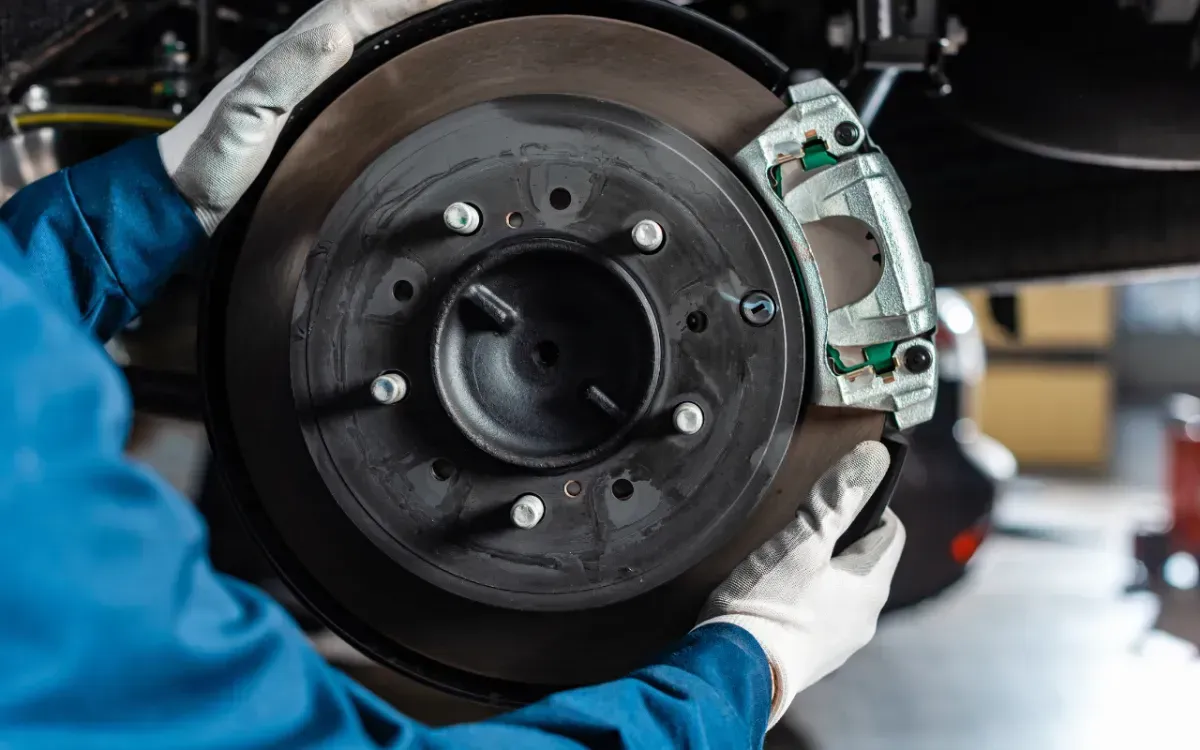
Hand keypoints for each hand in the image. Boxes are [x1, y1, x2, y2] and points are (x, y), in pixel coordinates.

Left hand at [158, 0, 450, 234]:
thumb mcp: (245, 116)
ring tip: (446, 18)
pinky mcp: (315, 108)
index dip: (409, 0)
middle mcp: (304, 59)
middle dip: (417, 4)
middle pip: (373, 12)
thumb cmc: (207, 165)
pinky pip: (365, 68)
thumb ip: (285, 72)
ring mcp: (310, 82)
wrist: (180, 198)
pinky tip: (409, 64)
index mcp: (293, 53)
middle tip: (459, 6)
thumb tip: (337, 31)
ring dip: (408, 21)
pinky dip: (394, 54)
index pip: (362, 8)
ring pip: (371, 36)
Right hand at [696, 440, 904, 727]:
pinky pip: (818, 617)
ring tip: (783, 557)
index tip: (835, 495)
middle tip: (802, 523)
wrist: (733, 674)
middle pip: (864, 562)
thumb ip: (838, 498)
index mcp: (872, 587)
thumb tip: (875, 457)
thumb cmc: (769, 604)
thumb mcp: (802, 539)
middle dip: (840, 538)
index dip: (869, 505)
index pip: (891, 531)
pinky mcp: (810, 660)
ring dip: (821, 571)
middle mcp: (865, 620)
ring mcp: (839, 645)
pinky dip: (805, 599)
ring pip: (840, 591)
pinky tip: (774, 594)